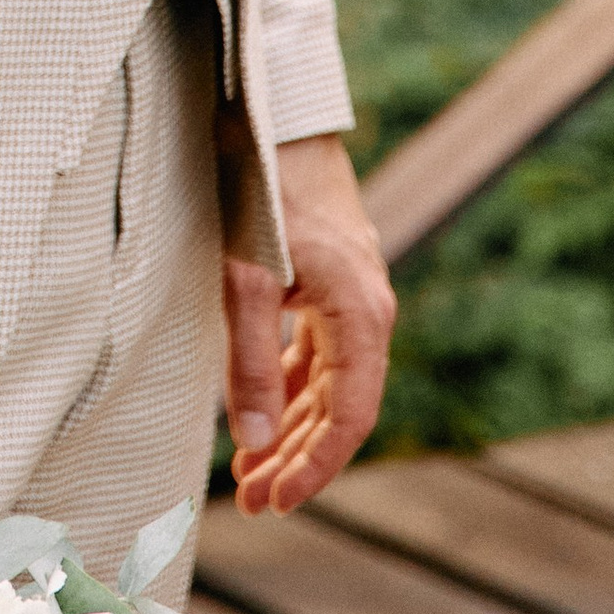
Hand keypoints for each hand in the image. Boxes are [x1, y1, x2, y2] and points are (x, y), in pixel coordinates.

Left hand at [224, 135, 394, 514]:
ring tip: (248, 473)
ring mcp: (350, 296)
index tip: (278, 502)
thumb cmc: (261, 187)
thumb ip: (251, 363)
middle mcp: (367, 310)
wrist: (275, 111)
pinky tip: (259, 413)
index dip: (316, 466)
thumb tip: (252, 443)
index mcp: (361, 313)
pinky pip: (315, 353)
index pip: (350, 416)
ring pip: (327, 383)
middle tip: (253, 503)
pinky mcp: (328, 283)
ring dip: (290, 427)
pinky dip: (288, 387)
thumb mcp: (246, 280)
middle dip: (296, 458)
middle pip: (340, 407)